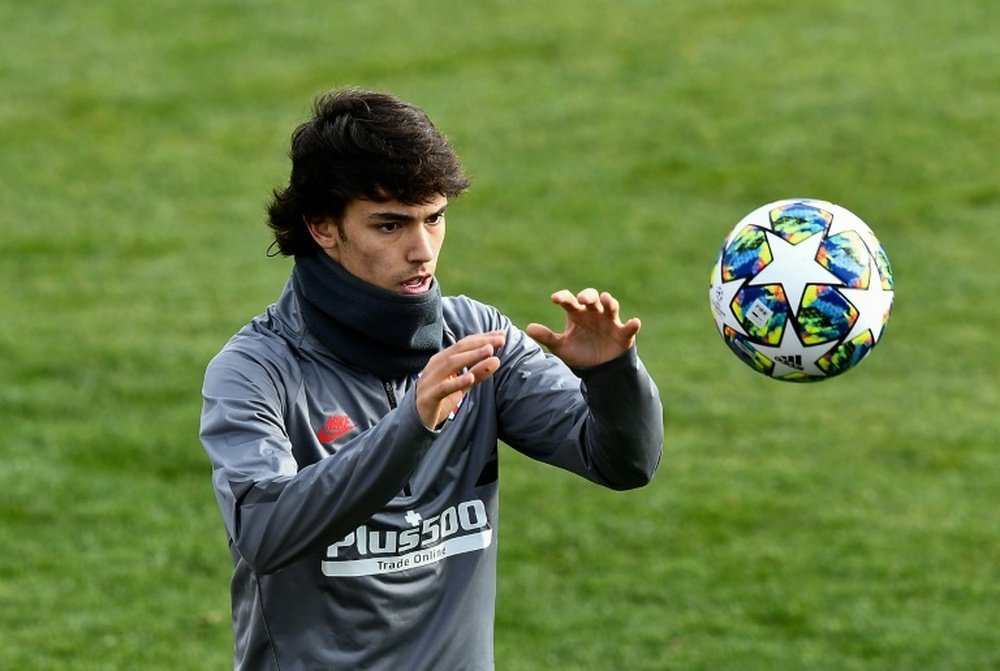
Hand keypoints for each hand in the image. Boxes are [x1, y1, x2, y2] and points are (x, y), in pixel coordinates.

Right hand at [415, 331, 505, 428]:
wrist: (418, 418)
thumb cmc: (442, 397)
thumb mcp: (463, 384)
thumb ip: (478, 373)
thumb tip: (497, 360)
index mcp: (443, 359)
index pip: (464, 344)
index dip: (482, 338)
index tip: (502, 335)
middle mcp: (435, 365)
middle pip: (459, 349)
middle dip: (480, 343)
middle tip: (500, 340)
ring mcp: (430, 380)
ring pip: (451, 364)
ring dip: (471, 356)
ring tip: (490, 352)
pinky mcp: (429, 397)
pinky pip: (443, 388)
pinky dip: (457, 381)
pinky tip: (470, 378)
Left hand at [525, 288, 640, 367]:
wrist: (599, 370)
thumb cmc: (579, 353)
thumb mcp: (561, 347)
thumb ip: (546, 337)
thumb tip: (527, 328)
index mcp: (577, 314)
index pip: (569, 301)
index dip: (563, 297)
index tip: (555, 299)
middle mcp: (593, 313)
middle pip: (591, 297)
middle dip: (588, 295)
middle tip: (583, 300)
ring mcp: (609, 321)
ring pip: (610, 306)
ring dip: (609, 302)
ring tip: (606, 301)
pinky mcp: (623, 334)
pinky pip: (629, 327)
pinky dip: (632, 324)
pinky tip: (634, 322)